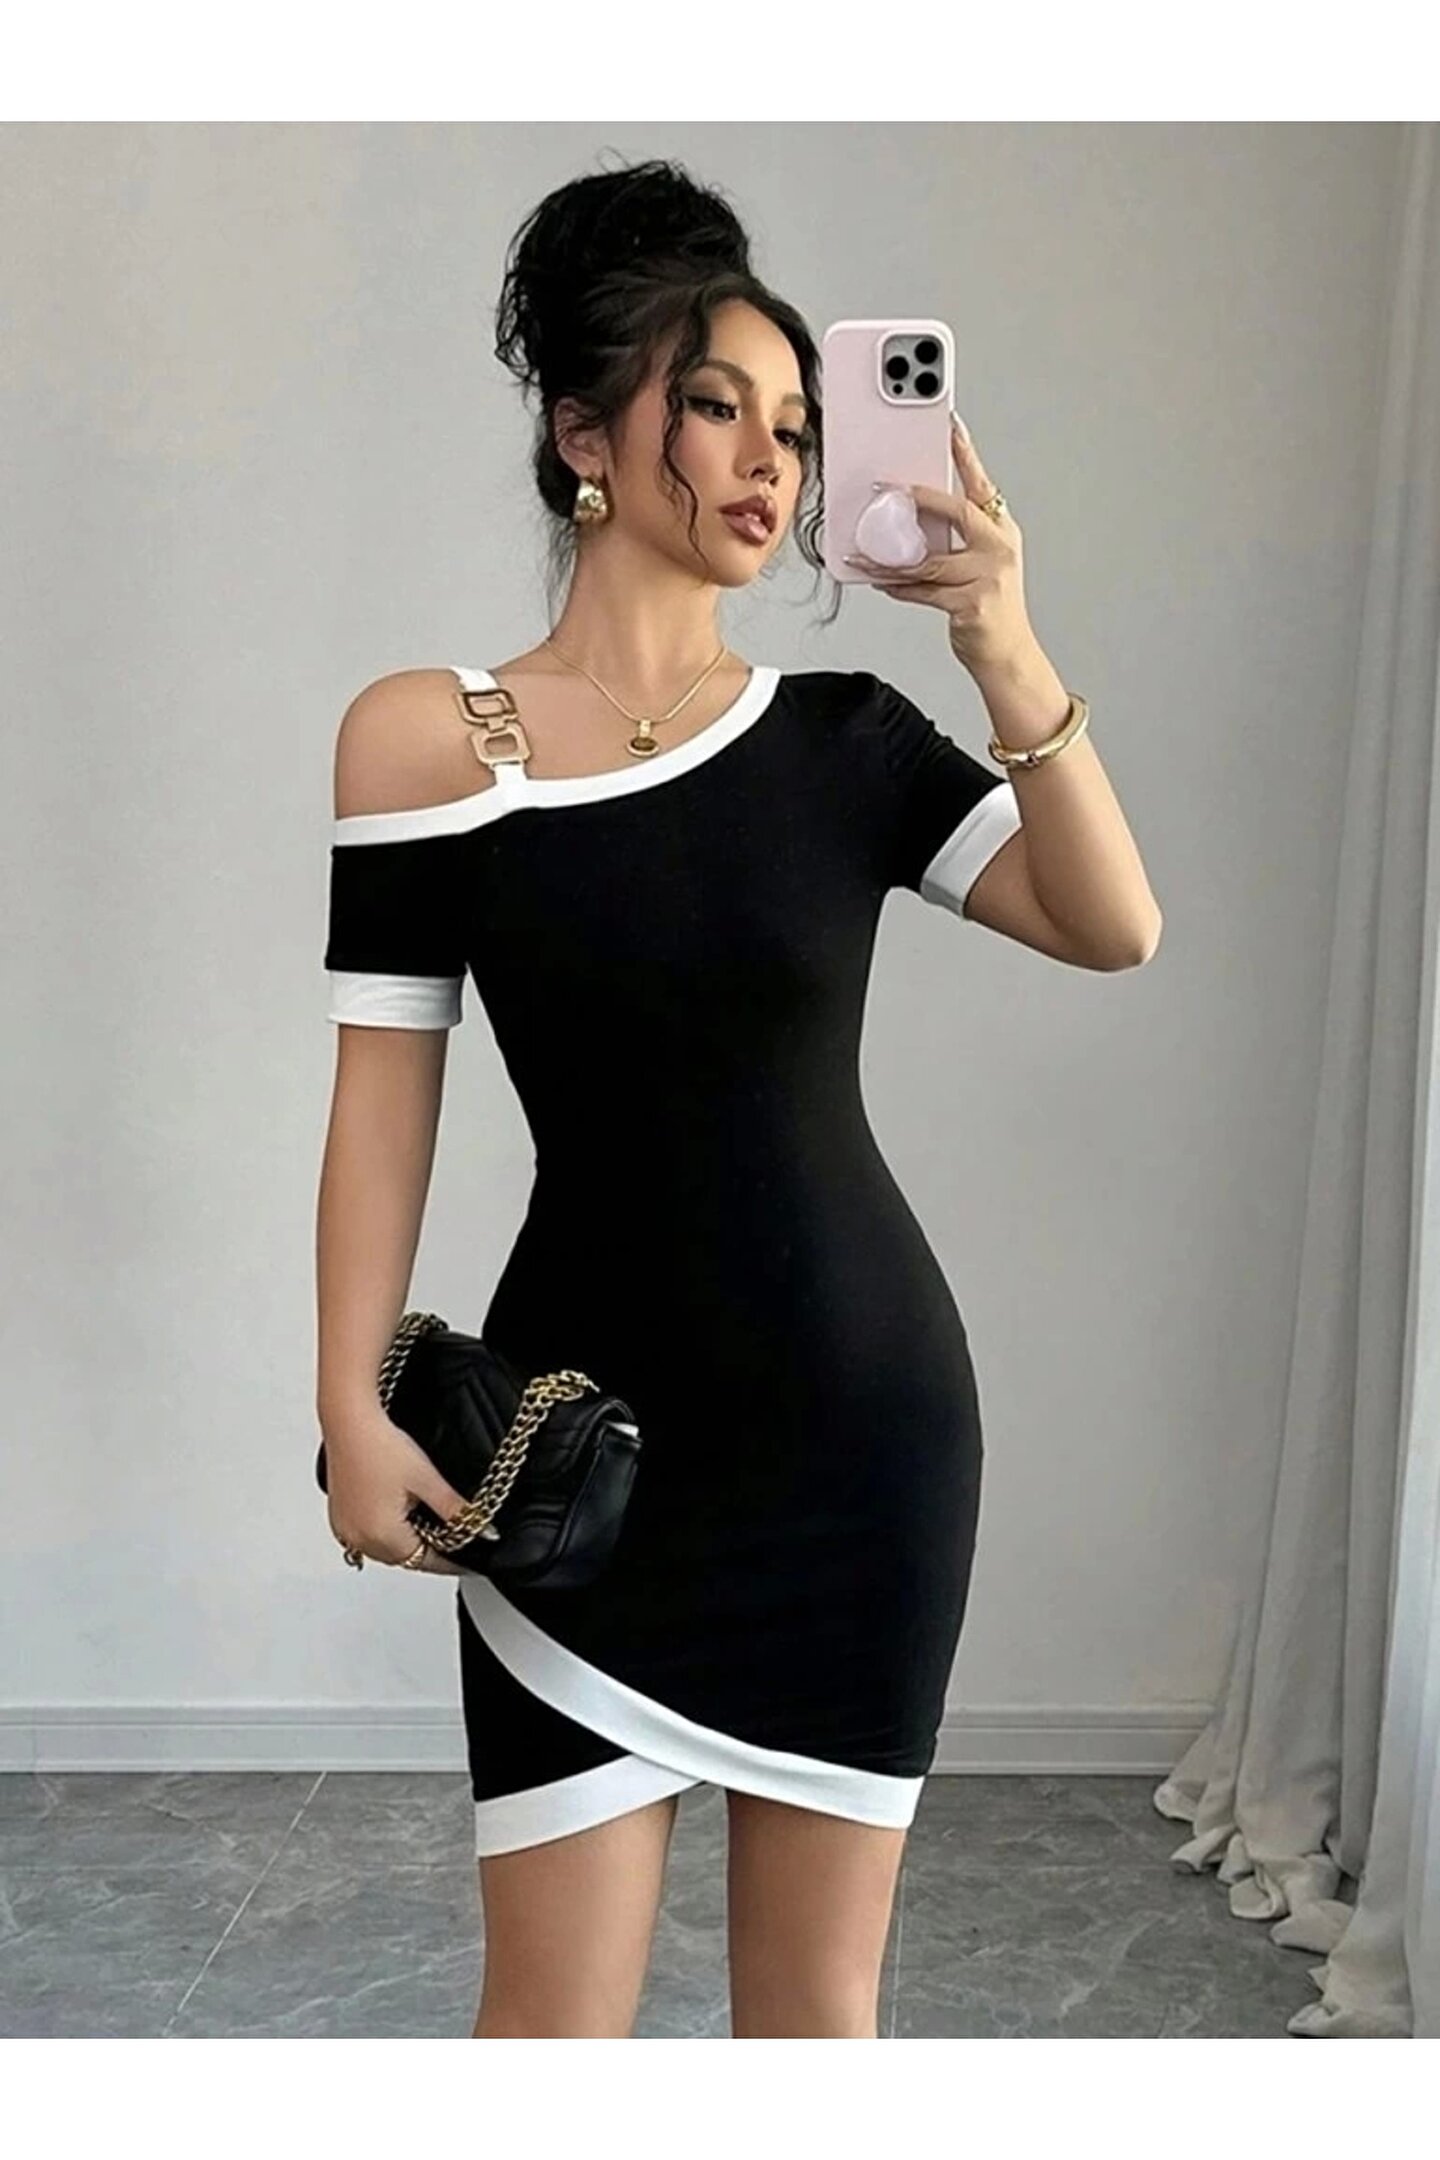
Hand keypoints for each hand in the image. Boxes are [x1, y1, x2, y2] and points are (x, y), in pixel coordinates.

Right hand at [322, 1408, 471, 1575]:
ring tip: (428, 1519)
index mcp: (382, 1536)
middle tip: (455, 1535)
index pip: (427, 1562)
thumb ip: (456, 1510)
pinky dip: (387, 1530)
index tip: (470, 1559)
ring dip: (408, 1540)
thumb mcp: (427, 1480)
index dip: (453, 1561)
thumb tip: (484, 1531)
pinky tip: (399, 1512)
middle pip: (406, 1558)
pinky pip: (368, 1536)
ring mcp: (346, 1529)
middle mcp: (359, 1539)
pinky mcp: (339, 1517)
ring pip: (387, 1548)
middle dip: (431, 1549)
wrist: (348, 1421)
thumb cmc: (378, 1445)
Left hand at [844, 414, 1038, 679]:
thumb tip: (910, 523)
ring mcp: (988, 577)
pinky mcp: (972, 604)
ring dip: (891, 558)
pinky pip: (924, 591)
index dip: (965, 454)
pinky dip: (898, 587)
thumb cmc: (991, 608)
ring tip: (865, 554)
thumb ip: (955, 542)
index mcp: (1001, 532)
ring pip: (928, 560)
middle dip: (922, 498)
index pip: (981, 485)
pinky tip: (881, 582)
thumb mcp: (980, 566)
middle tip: (888, 488)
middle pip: (958, 513)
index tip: (950, 425)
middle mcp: (999, 549)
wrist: (1008, 655)